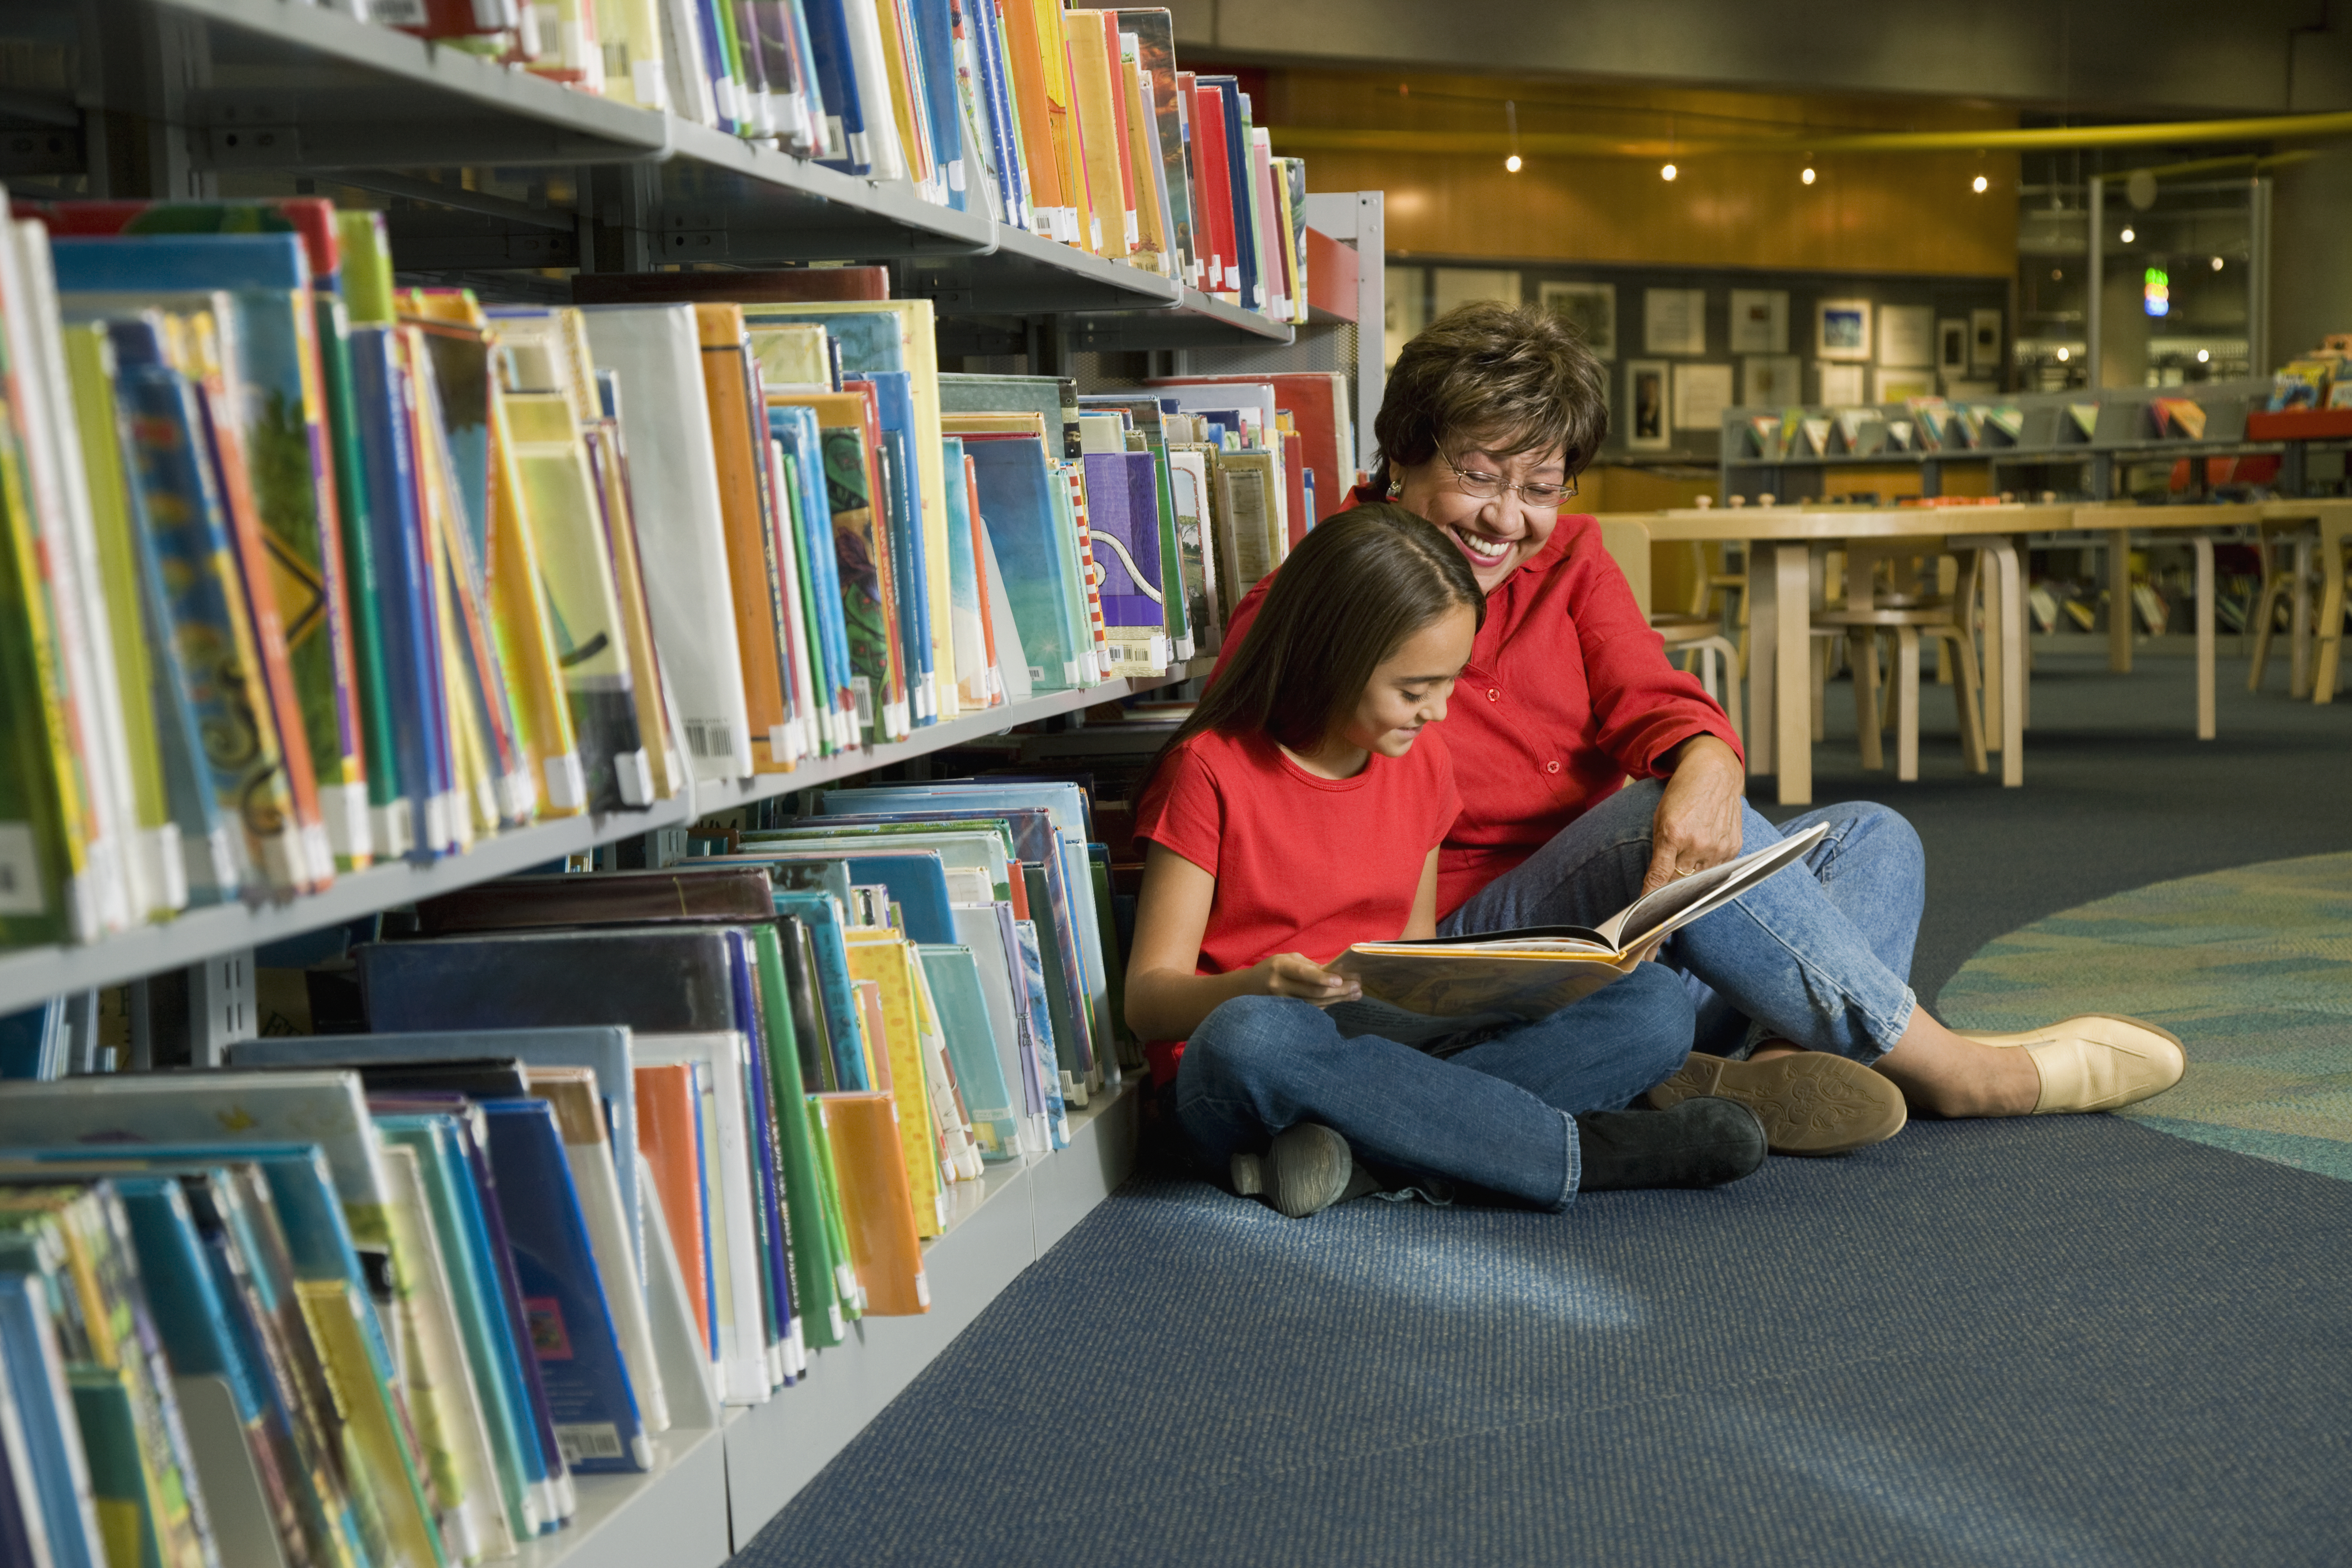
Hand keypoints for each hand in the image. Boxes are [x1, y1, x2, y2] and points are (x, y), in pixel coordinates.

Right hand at [1253, 952, 1361, 1007]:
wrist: (1247, 988)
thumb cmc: (1272, 968)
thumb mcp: (1288, 959)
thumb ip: (1310, 966)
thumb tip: (1335, 971)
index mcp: (1281, 967)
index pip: (1303, 974)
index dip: (1321, 978)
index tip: (1340, 980)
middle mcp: (1280, 986)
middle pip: (1313, 992)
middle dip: (1338, 990)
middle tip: (1357, 987)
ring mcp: (1283, 1003)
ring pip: (1314, 1004)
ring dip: (1337, 999)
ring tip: (1355, 994)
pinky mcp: (1287, 1013)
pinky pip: (1311, 1010)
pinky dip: (1328, 1005)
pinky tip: (1341, 1000)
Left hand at [1642, 735, 1745, 895]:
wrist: (1714, 774)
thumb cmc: (1682, 795)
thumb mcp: (1660, 819)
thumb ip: (1659, 852)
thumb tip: (1655, 884)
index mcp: (1673, 834)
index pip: (1659, 876)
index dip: (1651, 896)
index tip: (1644, 912)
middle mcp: (1697, 843)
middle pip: (1680, 882)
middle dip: (1671, 888)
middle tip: (1666, 890)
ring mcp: (1718, 847)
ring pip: (1699, 878)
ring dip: (1691, 876)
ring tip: (1689, 861)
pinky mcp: (1733, 848)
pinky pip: (1717, 869)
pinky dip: (1709, 866)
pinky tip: (1705, 850)